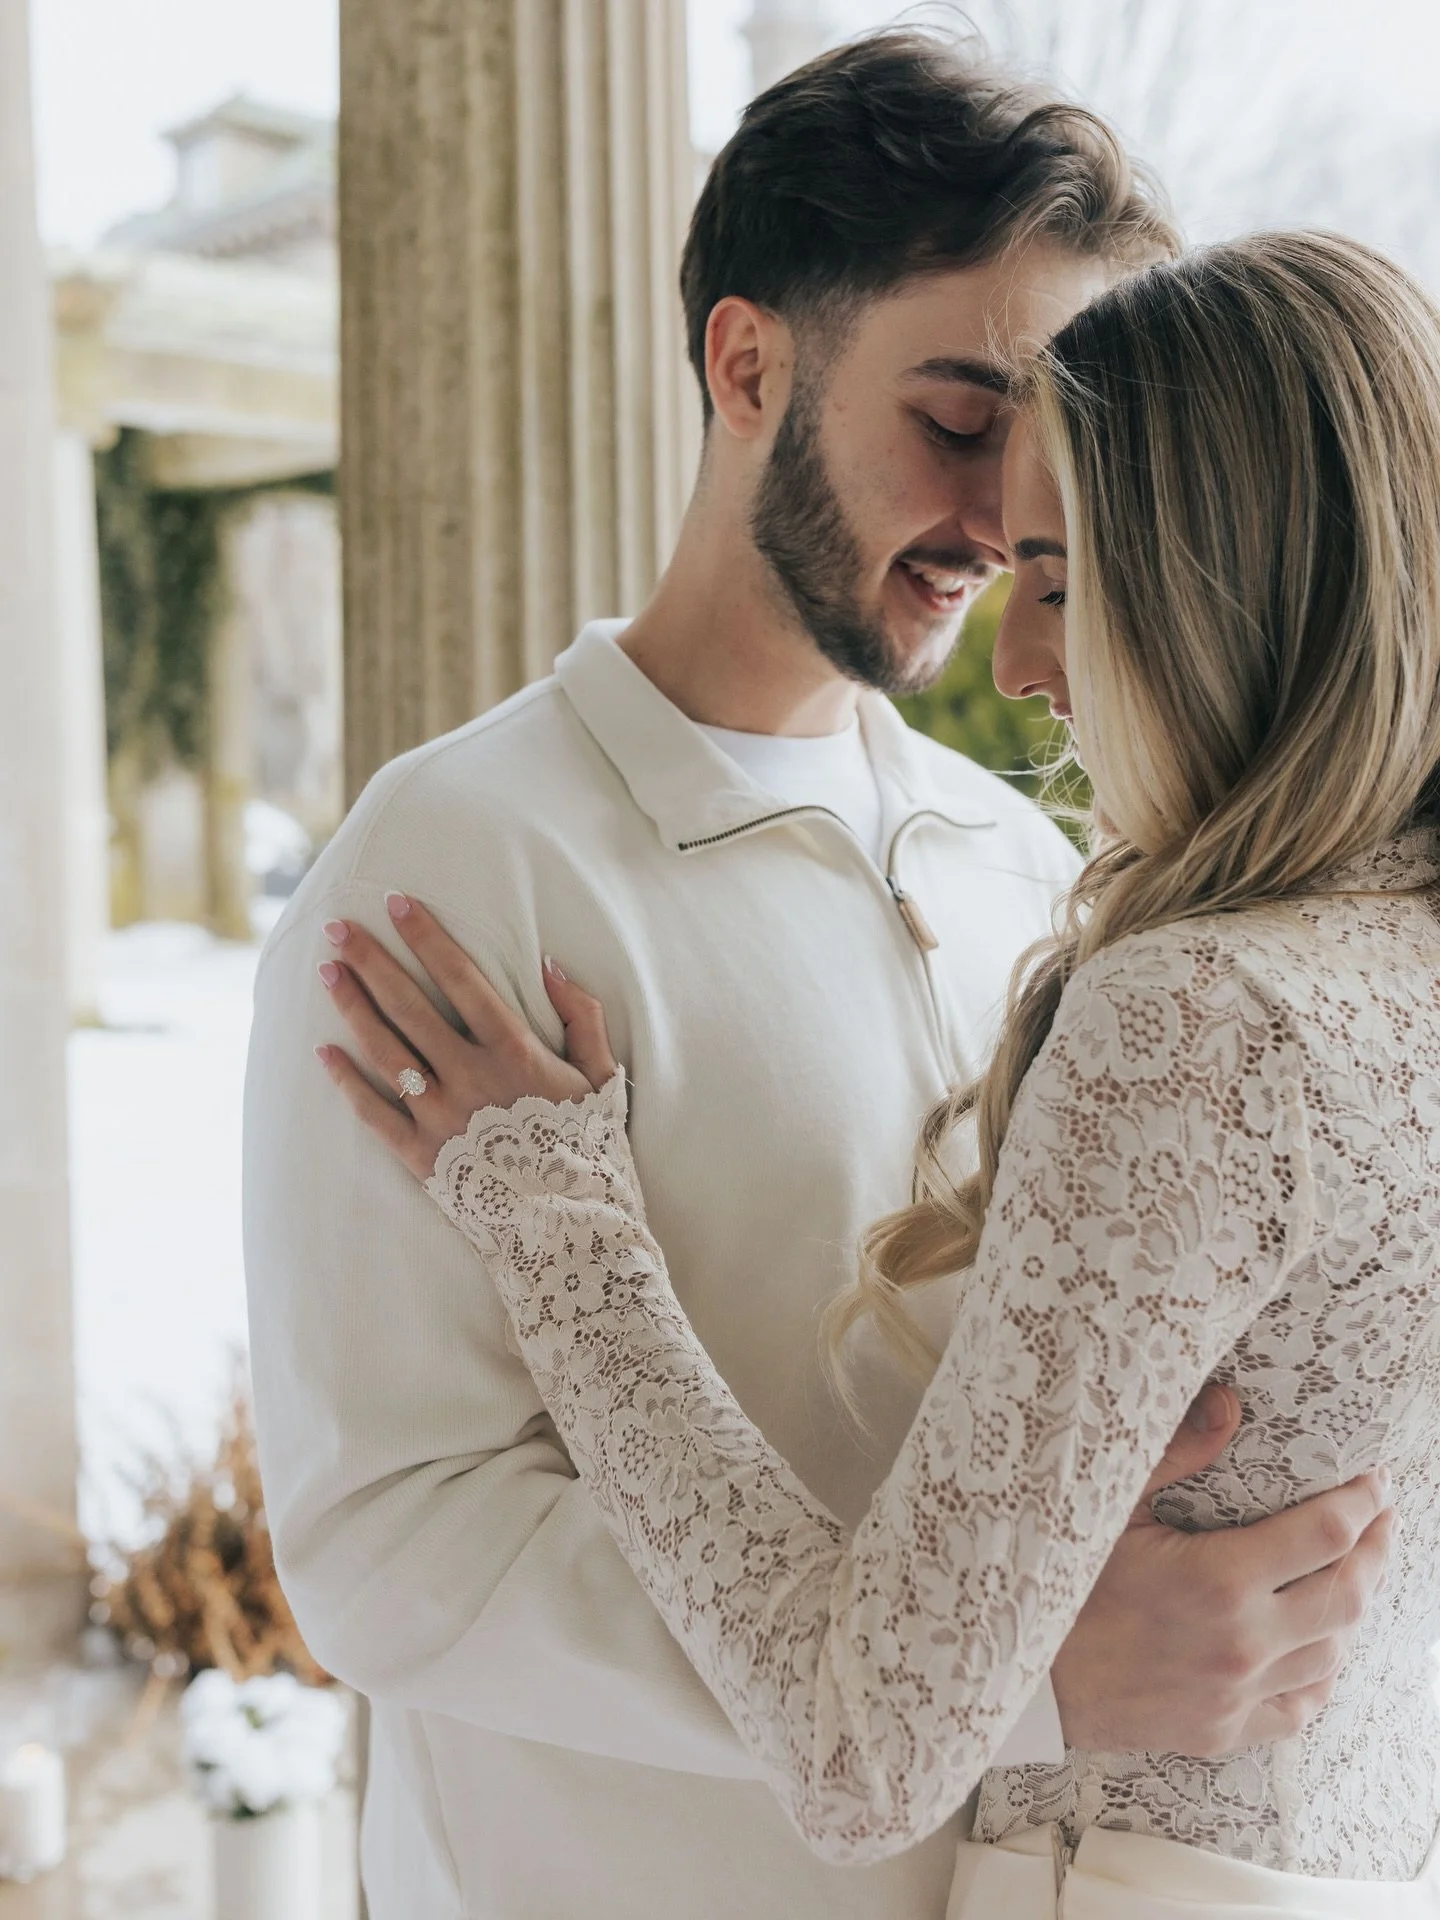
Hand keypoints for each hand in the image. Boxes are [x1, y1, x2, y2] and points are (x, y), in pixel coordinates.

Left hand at [313, 892, 618, 1180]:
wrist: (571, 1228)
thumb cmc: (589, 1149)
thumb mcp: (602, 1076)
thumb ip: (581, 1015)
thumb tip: (551, 963)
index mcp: (513, 1051)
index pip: (460, 978)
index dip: (426, 936)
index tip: (397, 903)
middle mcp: (468, 1077)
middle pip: (408, 1006)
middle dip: (371, 961)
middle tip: (337, 927)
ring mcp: (439, 1117)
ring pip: (385, 1050)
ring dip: (353, 1007)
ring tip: (328, 973)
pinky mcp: (420, 1156)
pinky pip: (373, 1112)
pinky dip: (346, 1080)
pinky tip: (324, 1051)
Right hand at [1053, 1382, 1393, 1755]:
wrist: (1028, 1680)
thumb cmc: (1066, 1584)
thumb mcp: (1113, 1505)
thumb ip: (1179, 1454)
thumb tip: (1228, 1403)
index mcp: (1219, 1580)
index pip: (1326, 1534)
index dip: (1362, 1501)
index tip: (1374, 1481)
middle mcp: (1242, 1642)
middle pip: (1348, 1594)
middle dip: (1376, 1549)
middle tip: (1380, 1518)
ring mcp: (1238, 1694)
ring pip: (1334, 1652)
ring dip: (1351, 1607)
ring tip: (1351, 1571)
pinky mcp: (1226, 1731)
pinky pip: (1303, 1705)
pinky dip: (1322, 1670)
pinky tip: (1317, 1642)